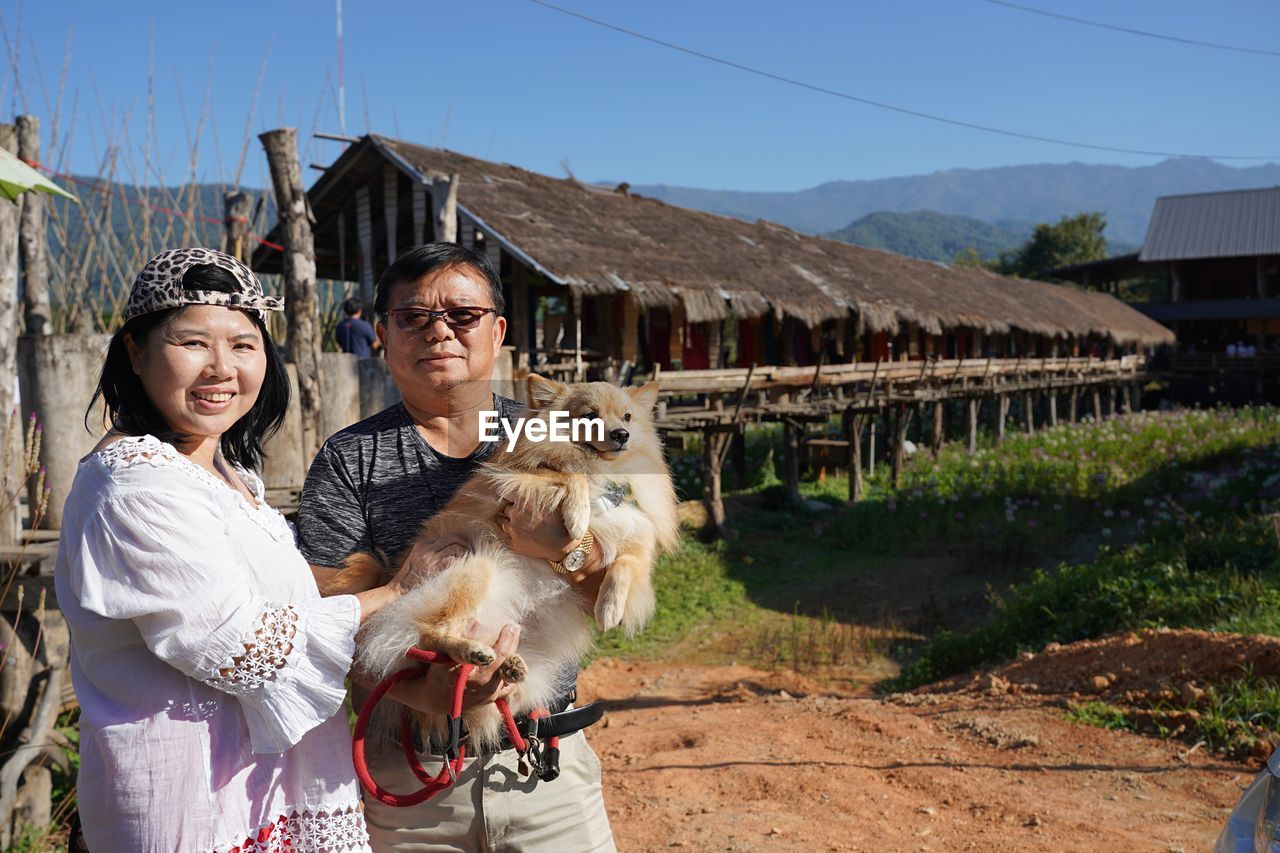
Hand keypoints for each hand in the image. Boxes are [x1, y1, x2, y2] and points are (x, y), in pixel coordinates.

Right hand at [389, 536, 469, 591]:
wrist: (397, 592)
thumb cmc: (410, 581)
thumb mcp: (417, 562)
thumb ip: (430, 556)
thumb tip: (451, 556)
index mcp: (422, 545)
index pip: (447, 538)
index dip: (459, 542)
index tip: (466, 549)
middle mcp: (427, 549)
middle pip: (453, 539)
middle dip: (465, 544)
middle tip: (472, 553)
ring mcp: (430, 559)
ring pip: (456, 548)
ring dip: (466, 554)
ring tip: (471, 562)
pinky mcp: (433, 569)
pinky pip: (453, 561)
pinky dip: (461, 564)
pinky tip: (464, 570)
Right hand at [389, 623, 521, 714]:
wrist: (435, 696)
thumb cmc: (438, 668)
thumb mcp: (442, 650)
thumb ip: (460, 638)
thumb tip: (475, 621)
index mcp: (466, 672)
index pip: (494, 654)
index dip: (505, 639)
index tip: (510, 625)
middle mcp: (479, 685)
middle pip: (504, 660)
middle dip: (511, 641)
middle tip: (513, 627)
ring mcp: (487, 693)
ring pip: (509, 670)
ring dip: (512, 653)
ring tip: (512, 638)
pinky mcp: (492, 699)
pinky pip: (509, 682)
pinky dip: (510, 669)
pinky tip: (510, 658)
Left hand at [495, 498, 575, 562]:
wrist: (564, 545)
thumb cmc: (560, 522)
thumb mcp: (549, 502)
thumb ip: (533, 497)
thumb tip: (523, 494)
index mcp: (524, 500)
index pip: (507, 495)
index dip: (512, 499)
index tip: (515, 502)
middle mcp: (515, 513)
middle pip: (506, 508)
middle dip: (512, 511)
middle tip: (522, 515)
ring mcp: (513, 529)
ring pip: (502, 521)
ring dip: (508, 522)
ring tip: (520, 525)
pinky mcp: (513, 543)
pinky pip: (504, 535)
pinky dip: (508, 533)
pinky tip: (518, 534)